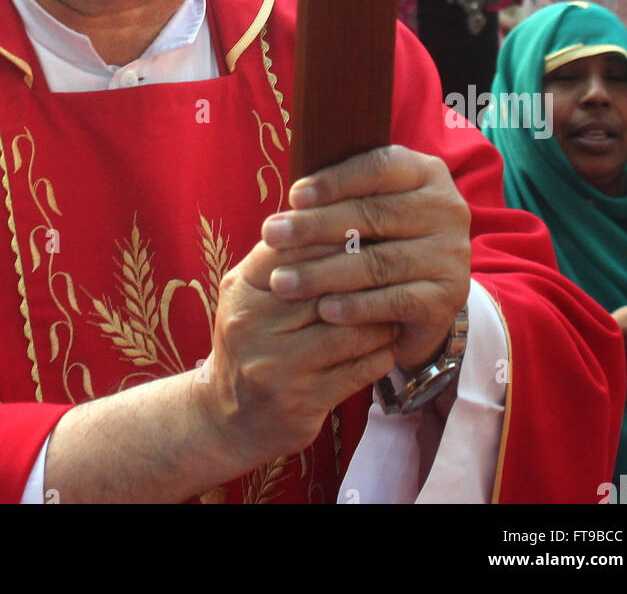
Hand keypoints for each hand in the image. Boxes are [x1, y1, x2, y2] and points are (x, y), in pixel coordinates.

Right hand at [195, 236, 398, 468]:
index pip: (294, 247)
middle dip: (366, 274)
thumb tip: (341, 208)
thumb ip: (287, 257)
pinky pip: (357, 370)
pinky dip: (380, 354)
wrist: (227, 416)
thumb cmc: (253, 339)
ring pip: (349, 329)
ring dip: (380, 318)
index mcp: (241, 288)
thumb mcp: (254, 293)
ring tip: (397, 306)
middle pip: (326, 287)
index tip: (371, 224)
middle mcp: (251, 324)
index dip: (336, 234)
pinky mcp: (300, 402)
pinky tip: (388, 344)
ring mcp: (274, 366)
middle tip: (399, 260)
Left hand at [261, 146, 470, 373]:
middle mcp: (446, 209)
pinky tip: (323, 310)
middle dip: (315, 227)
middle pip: (374, 215)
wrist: (425, 298)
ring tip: (283, 281)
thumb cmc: (381, 239)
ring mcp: (451, 254)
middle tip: (272, 236)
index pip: (378, 168)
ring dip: (324, 273)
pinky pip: (395, 301)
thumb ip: (342, 198)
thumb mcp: (368, 209)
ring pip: (378, 262)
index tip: (293, 196)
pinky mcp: (447, 297)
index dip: (334, 181)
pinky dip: (356, 307)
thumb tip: (292, 202)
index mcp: (425, 173)